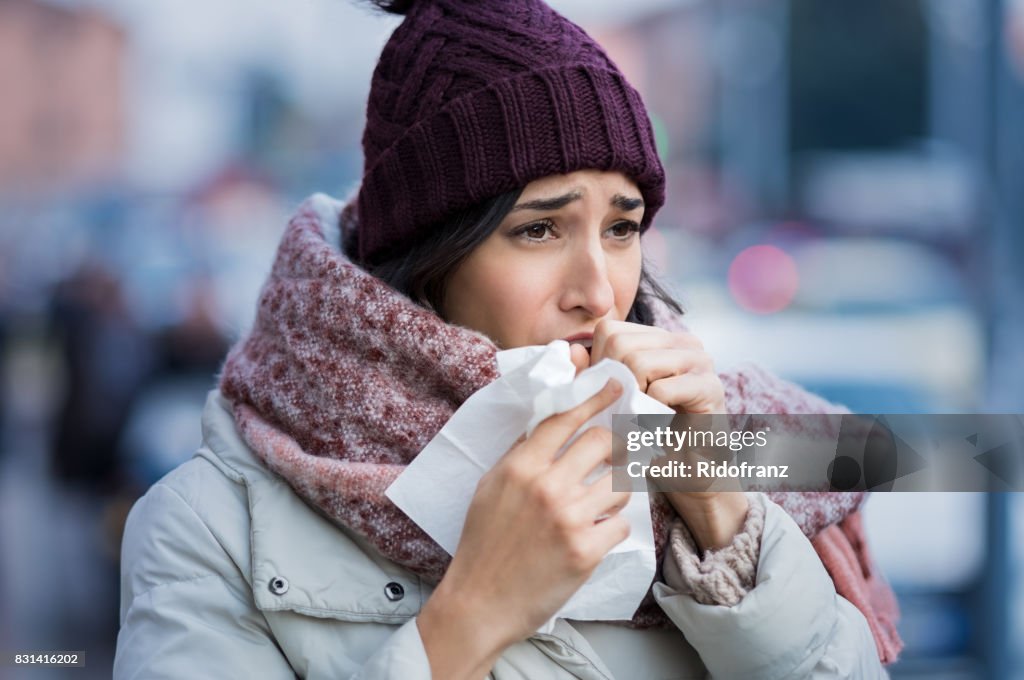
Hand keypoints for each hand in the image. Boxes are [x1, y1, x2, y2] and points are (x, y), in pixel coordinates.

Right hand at [418, 379, 631, 678]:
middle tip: (620, 450)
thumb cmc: (483, 544)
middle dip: (616, 445)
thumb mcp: (490, 487)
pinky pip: (621, 524)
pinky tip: (595, 535)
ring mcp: (570, 519)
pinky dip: (613, 528)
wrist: (479, 602)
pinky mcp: (587, 551)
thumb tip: (548, 424)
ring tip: (601, 502)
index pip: (565, 419)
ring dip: (617, 490)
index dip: (595, 398)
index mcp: (521, 467)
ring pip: (620, 484)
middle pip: (602, 443)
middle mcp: (547, 487)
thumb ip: (520, 454)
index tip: (615, 386)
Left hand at [588, 320, 746, 551]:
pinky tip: (656, 428)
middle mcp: (682, 341)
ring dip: (630, 400)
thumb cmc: (648, 437)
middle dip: (613, 383)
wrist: (688, 475)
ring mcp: (700, 360)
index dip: (599, 364)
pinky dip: (649, 414)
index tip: (609, 396)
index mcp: (659, 339)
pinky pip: (660, 389)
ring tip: (639, 419)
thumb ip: (591, 376)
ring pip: (638, 362)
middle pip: (621, 344)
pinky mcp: (710, 386)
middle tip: (624, 412)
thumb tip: (573, 350)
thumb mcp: (611, 402)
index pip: (610, 330)